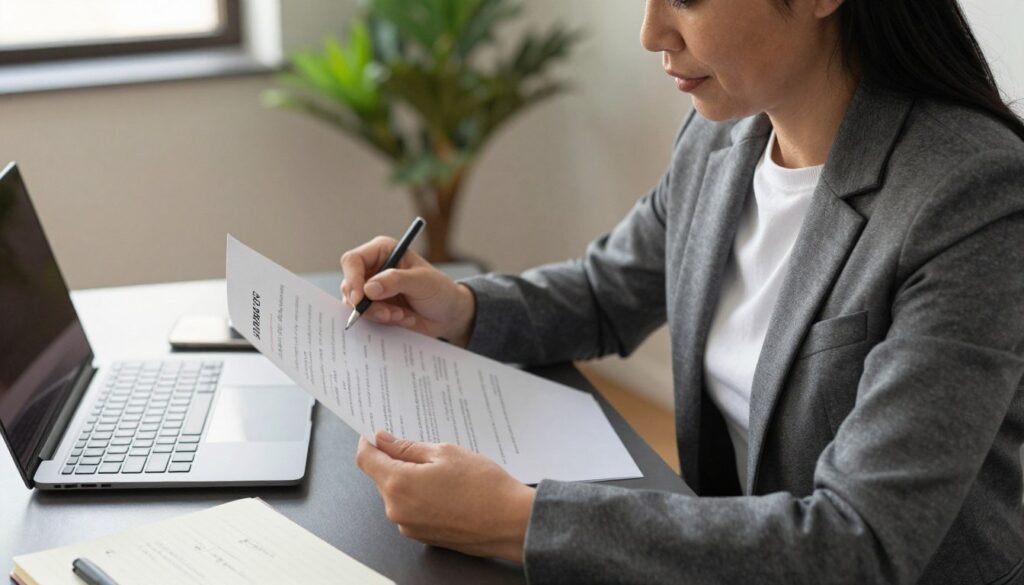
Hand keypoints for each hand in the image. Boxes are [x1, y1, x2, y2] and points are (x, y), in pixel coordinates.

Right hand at [340, 237, 476, 346]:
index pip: (353, 260)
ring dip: (377, 314)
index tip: (360, 299)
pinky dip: (382, 321)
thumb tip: (368, 288)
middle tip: (389, 313)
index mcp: (382, 251)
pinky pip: (366, 317)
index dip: (352, 279)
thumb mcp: (422, 282)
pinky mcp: (374, 307)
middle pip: (349, 285)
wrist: (448, 314)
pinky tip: (401, 318)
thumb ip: (396, 281)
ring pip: (355, 304)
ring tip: (400, 315)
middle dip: (367, 304)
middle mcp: (373, 268)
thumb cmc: (439, 291)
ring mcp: (372, 289)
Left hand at [356, 431, 534, 562]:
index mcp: (398, 484)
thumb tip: (384, 440)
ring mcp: (409, 526)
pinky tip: (445, 488)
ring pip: (397, 492)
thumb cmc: (483, 487)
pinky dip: (420, 495)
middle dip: (394, 460)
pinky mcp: (422, 535)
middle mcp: (397, 509)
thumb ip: (408, 448)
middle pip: (381, 476)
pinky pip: (411, 508)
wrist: (510, 522)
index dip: (369, 442)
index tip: (377, 433)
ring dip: (409, 478)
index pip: (366, 459)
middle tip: (423, 448)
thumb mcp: (445, 453)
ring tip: (442, 470)